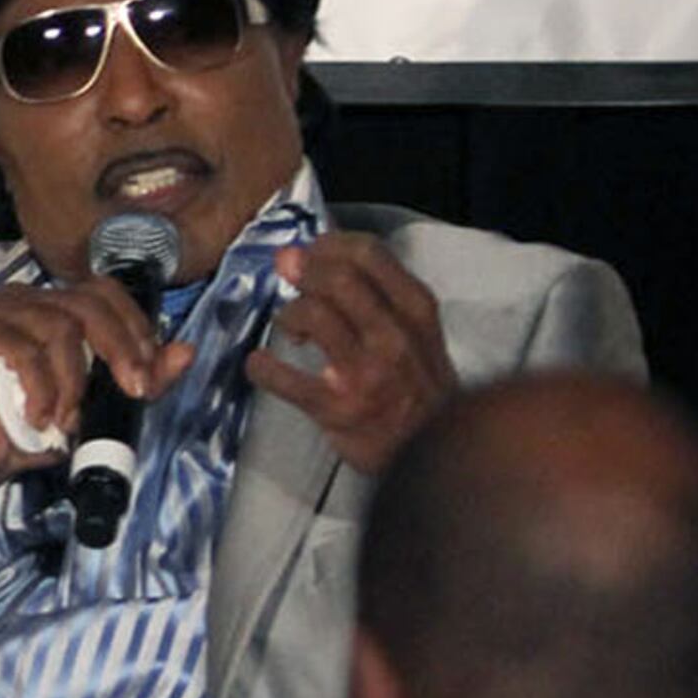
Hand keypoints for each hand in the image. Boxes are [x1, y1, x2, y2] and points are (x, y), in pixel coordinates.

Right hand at [0, 276, 193, 496]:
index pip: (103, 291)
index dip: (133, 325)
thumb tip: (185, 352)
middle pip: (87, 304)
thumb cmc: (29, 428)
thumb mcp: (97, 402)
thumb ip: (139, 375)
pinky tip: (39, 417)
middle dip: (120, 349)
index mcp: (50, 303)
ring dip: (74, 382)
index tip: (147, 372)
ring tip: (66, 418)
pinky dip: (42, 390)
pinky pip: (25, 352)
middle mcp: (21, 297)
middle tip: (133, 391)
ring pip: (59, 328)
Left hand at [246, 235, 454, 475]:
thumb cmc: (417, 385)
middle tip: (288, 278)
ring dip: (289, 315)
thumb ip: (375, 292)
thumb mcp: (416, 331)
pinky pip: (284, 378)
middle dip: (303, 271)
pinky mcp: (337, 408)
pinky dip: (262, 367)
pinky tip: (260, 365)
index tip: (311, 252)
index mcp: (416, 311)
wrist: (437, 452)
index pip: (369, 255)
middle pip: (338, 279)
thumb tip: (308, 252)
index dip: (328, 245)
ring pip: (314, 316)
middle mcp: (395, 337)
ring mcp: (367, 373)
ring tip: (289, 330)